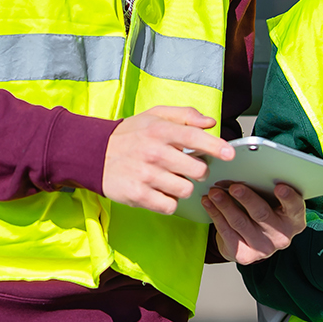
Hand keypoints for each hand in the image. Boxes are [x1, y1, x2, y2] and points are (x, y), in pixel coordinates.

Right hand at [101, 105, 233, 215]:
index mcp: (160, 130)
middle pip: (198, 170)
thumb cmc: (130, 135)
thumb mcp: (154, 115)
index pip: (194, 138)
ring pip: (186, 190)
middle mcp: (154, 152)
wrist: (93, 153)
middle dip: (199, 171)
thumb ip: (185, 115)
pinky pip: (169, 206)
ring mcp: (146, 175)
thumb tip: (210, 123)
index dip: (216, 146)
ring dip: (183, 187)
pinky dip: (169, 201)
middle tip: (188, 168)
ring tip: (171, 179)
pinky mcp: (138, 195)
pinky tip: (161, 191)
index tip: (229, 154)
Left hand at [203, 182, 306, 264]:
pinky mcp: (245, 255)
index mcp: (294, 220)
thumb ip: (268, 190)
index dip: (288, 197)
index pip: (295, 208)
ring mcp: (263, 248)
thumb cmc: (265, 213)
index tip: (279, 187)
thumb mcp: (273, 202)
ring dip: (225, 205)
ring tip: (214, 192)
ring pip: (240, 223)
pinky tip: (208, 203)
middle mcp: (281, 236)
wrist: (253, 241)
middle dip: (247, 198)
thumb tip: (249, 170)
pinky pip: (227, 232)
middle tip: (234, 187)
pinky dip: (215, 215)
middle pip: (262, 214)